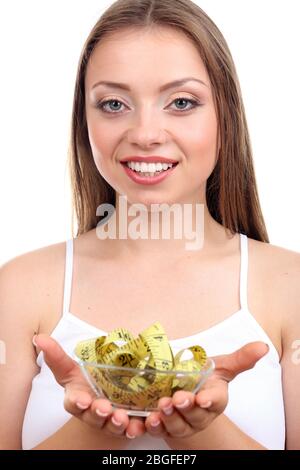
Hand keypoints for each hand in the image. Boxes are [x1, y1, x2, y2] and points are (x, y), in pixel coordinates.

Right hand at [33, 334, 144, 439]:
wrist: (106, 393)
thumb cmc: (85, 382)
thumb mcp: (71, 368)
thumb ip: (56, 355)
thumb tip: (40, 338)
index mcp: (77, 400)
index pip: (74, 403)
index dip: (77, 402)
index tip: (82, 399)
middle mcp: (93, 414)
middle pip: (94, 417)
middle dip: (99, 413)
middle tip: (104, 408)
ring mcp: (110, 421)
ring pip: (113, 427)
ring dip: (118, 424)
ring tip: (123, 418)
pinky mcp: (128, 424)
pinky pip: (132, 429)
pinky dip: (137, 428)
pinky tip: (142, 424)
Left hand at [144, 342, 268, 439]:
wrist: (184, 394)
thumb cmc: (204, 380)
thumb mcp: (221, 366)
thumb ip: (241, 358)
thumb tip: (262, 346)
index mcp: (215, 400)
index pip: (216, 401)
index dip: (209, 401)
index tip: (203, 398)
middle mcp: (199, 416)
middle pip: (195, 416)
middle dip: (185, 408)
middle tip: (176, 398)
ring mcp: (181, 423)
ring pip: (175, 426)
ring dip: (167, 418)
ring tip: (160, 406)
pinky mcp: (163, 427)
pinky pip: (156, 431)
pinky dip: (149, 427)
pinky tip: (145, 421)